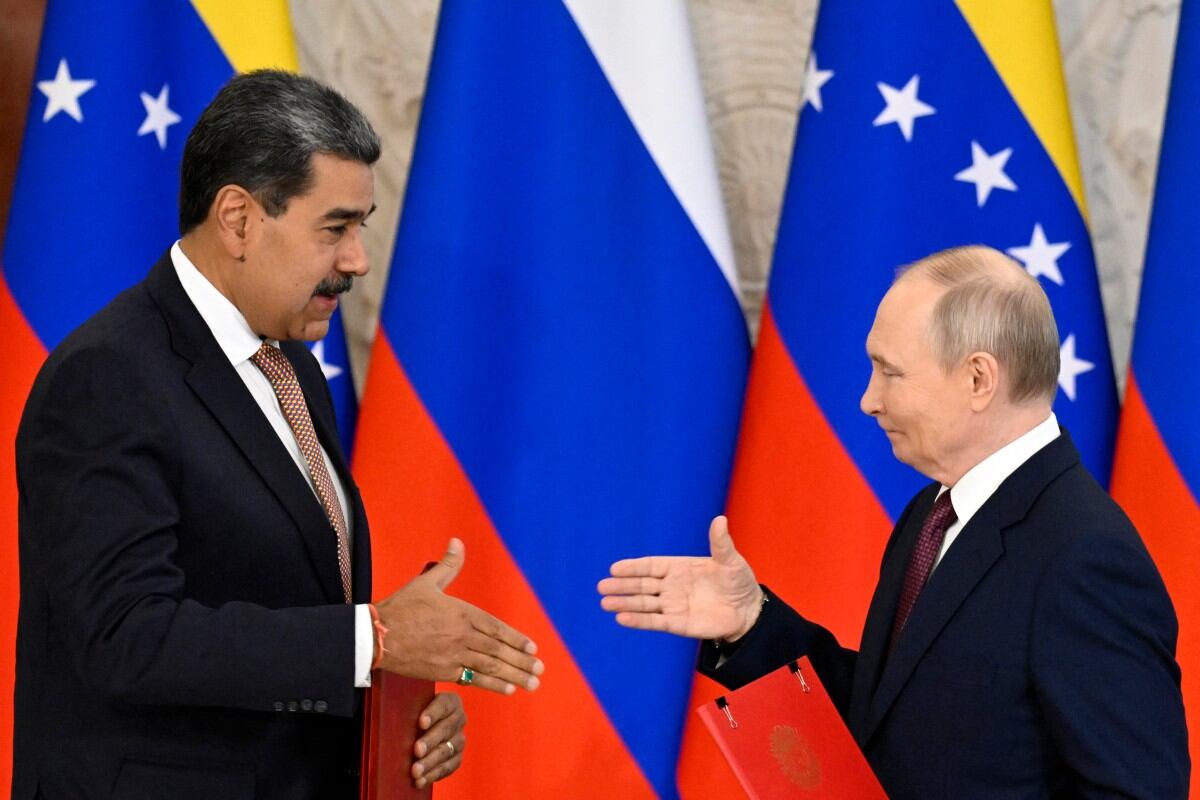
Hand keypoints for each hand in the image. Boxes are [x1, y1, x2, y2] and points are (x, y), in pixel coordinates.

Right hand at [375, 538, 543, 693]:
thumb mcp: (427, 582)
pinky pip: (472, 679)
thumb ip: (448, 566)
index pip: (496, 628)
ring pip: (489, 666)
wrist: (375, 635)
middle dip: (522, 661)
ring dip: (514, 675)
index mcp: (461, 612)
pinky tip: (508, 689)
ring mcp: (453, 655)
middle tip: (540, 671)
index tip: (533, 648)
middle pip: (498, 650)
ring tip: (532, 683)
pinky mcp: (442, 672)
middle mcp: (462, 634)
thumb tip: (457, 541)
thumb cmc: (401, 608)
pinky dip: (492, 685)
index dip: (516, 639)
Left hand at [411, 692, 464, 788]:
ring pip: (447, 751)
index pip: (444, 705)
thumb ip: (412, 707)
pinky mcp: (457, 757)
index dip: (433, 714)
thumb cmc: (417, 712)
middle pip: (445, 729)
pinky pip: (448, 767)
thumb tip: (397, 713)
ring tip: (416, 771)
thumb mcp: (416, 705)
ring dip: (431, 762)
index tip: (421, 723)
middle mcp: (459, 719)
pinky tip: (421, 780)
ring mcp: (460, 739)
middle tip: (417, 751)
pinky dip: (434, 774)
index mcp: (451, 701)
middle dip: (430, 741)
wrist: (427, 726)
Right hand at [597, 516, 762, 641]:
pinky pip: (655, 622)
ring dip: (625, 604)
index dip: (633, 567)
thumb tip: (719, 519)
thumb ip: (720, 543)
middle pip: (642, 585)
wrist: (748, 610)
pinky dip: (639, 621)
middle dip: (622, 586)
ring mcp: (673, 606)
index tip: (615, 568)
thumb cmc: (738, 581)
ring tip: (606, 603)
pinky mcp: (678, 624)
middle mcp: (671, 586)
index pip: (651, 566)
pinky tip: (622, 619)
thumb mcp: (730, 560)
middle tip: (602, 587)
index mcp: (679, 567)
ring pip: (644, 604)